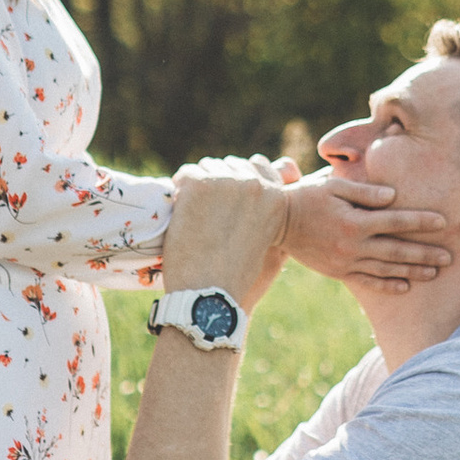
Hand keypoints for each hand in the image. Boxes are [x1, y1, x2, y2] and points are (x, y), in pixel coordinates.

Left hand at [161, 164, 292, 308]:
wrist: (209, 294)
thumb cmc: (238, 276)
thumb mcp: (271, 243)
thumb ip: (271, 210)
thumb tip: (278, 172)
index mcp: (277, 197)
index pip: (258, 165)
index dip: (238, 181)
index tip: (227, 202)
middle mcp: (255, 184)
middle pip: (230, 165)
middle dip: (218, 184)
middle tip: (209, 216)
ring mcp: (227, 181)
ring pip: (207, 167)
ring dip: (199, 187)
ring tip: (197, 219)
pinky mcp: (199, 184)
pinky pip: (186, 174)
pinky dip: (180, 191)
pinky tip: (183, 215)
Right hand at [278, 169, 452, 297]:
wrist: (275, 222)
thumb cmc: (306, 196)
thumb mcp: (334, 186)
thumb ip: (364, 191)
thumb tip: (393, 196)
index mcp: (355, 221)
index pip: (396, 221)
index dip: (420, 221)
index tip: (443, 222)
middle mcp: (353, 245)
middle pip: (397, 250)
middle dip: (425, 253)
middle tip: (450, 258)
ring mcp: (346, 261)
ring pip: (386, 268)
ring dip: (412, 270)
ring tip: (435, 272)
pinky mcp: (339, 271)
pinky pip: (367, 281)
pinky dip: (387, 285)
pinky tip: (405, 286)